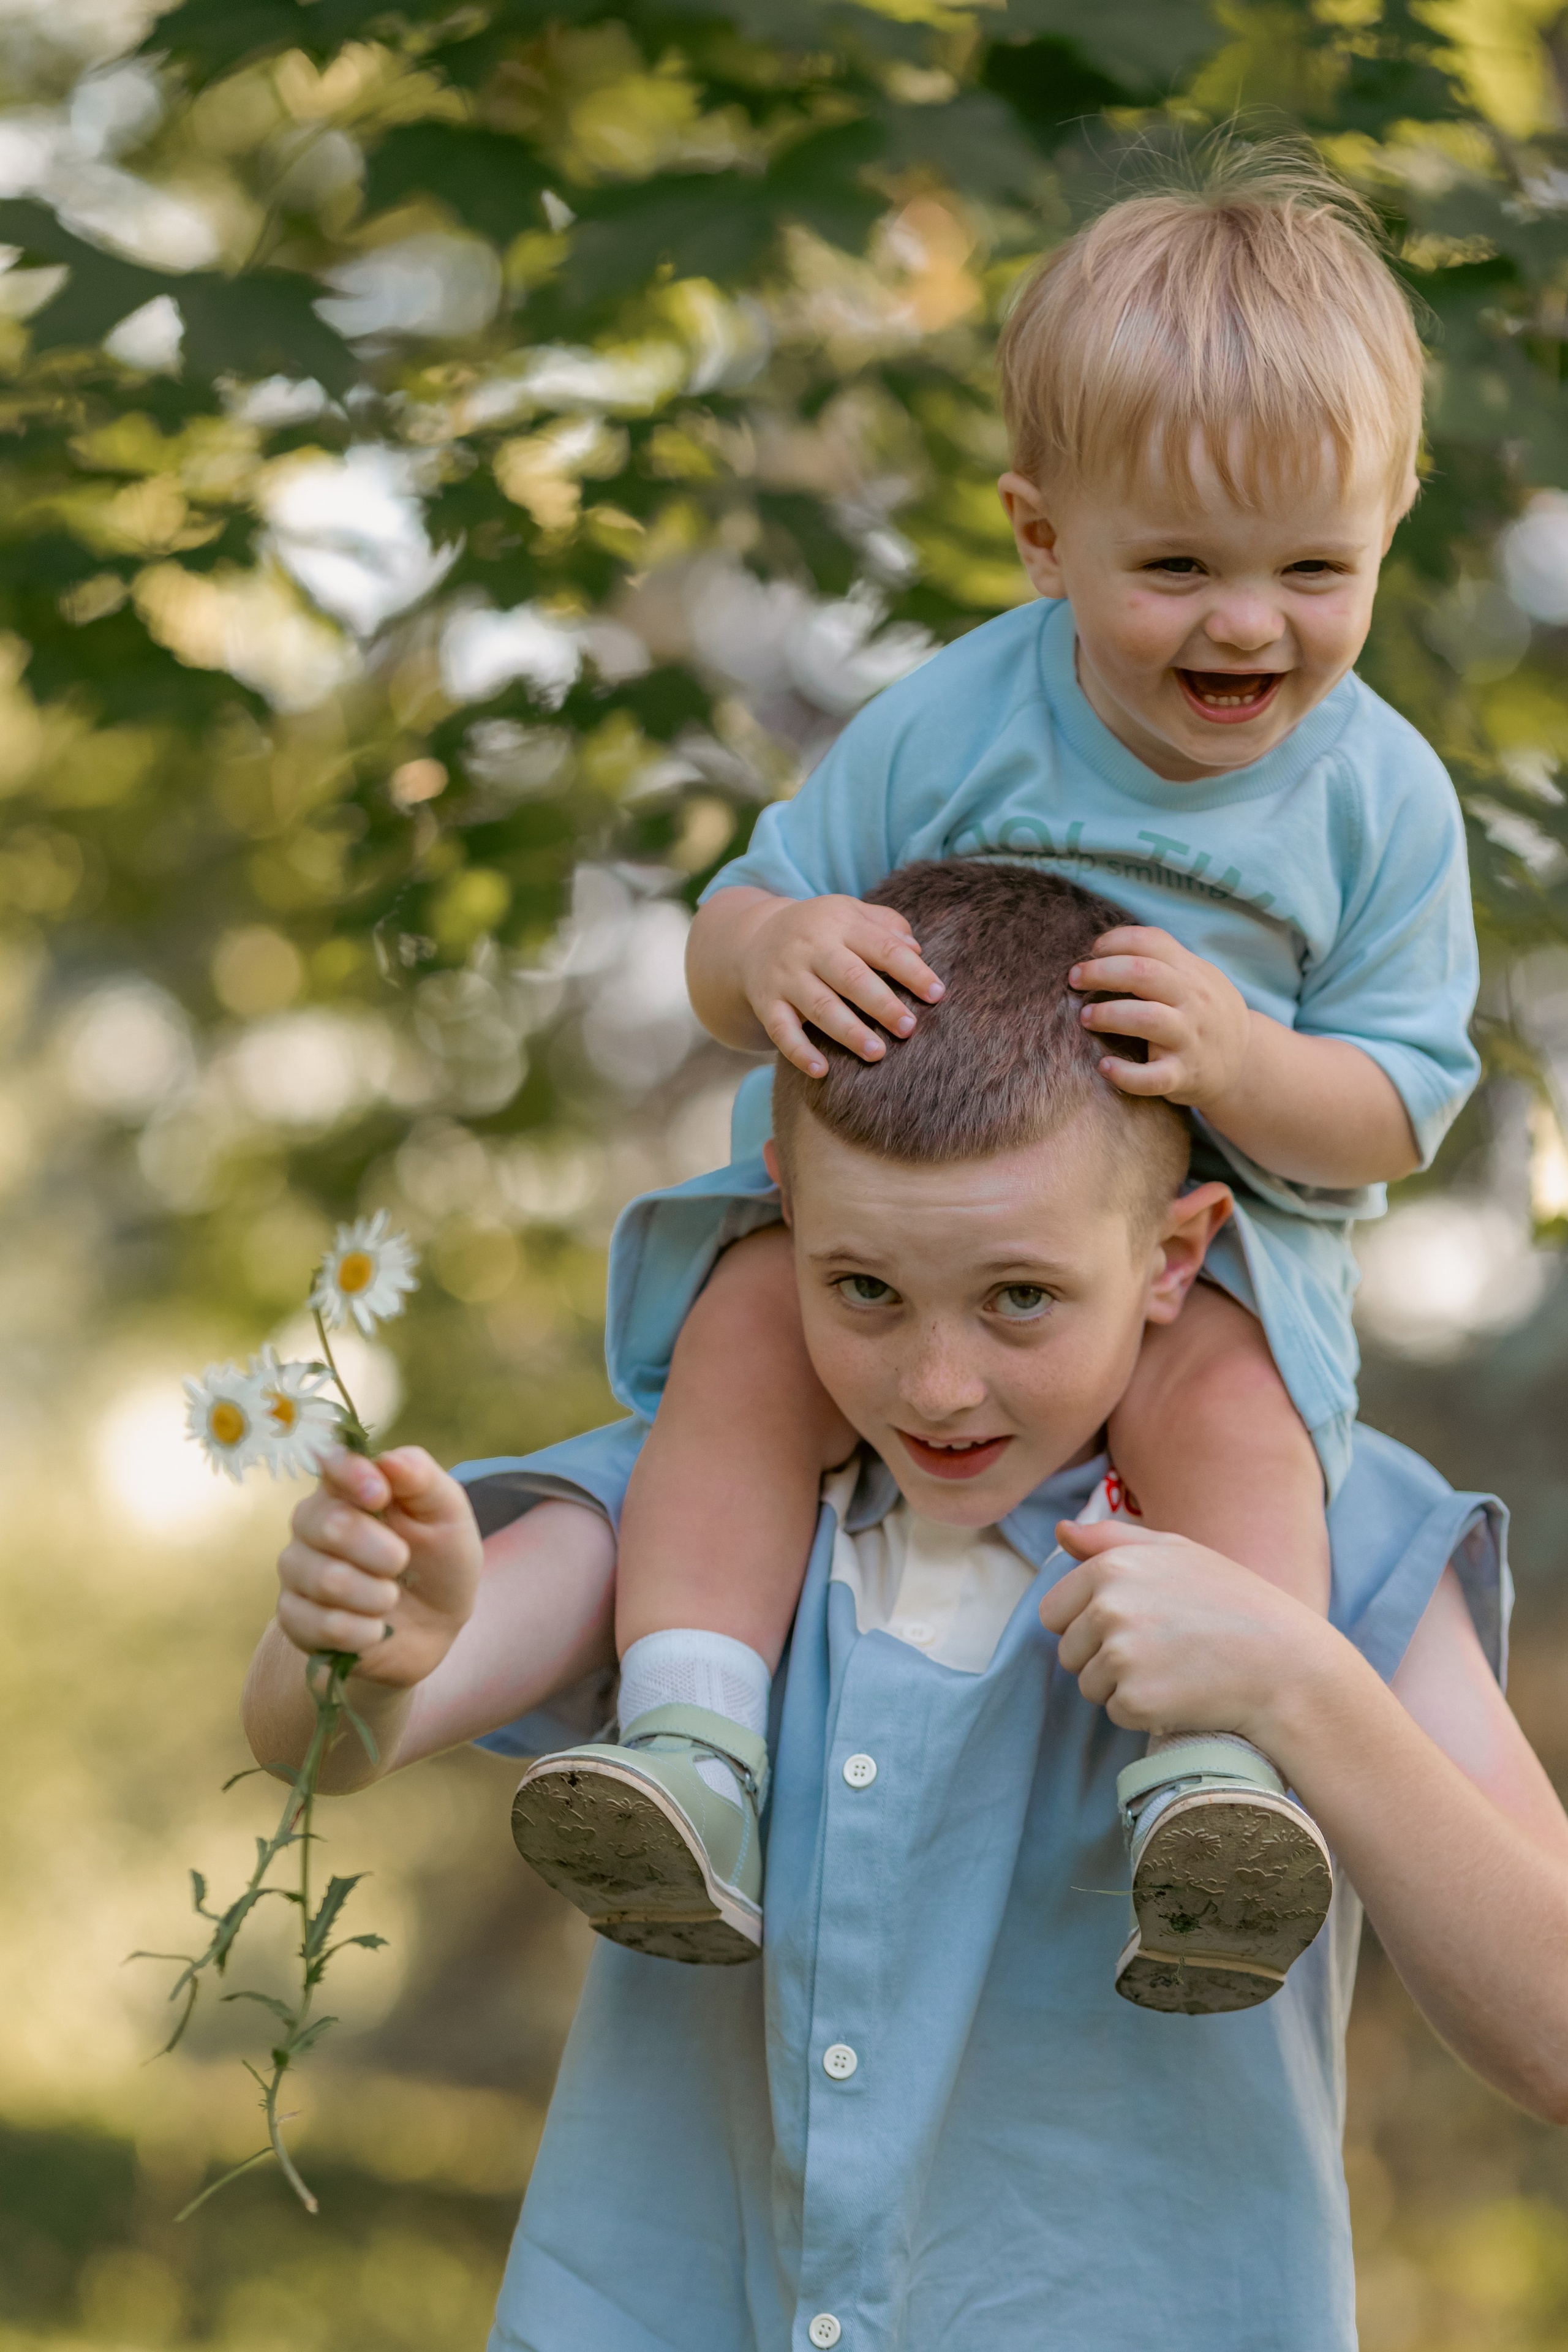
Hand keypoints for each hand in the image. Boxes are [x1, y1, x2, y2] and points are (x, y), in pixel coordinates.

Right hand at [275, 1447, 483, 1687]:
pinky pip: (319, 1624)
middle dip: (381, 1550)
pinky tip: (375, 1629)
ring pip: (326, 1579)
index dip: (352, 1475)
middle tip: (401, 1562)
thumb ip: (423, 1480)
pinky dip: (362, 1632)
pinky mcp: (293, 1617)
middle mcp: (312, 1521)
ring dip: (376, 1596)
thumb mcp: (449, 1516)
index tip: (380, 1495)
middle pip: (329, 1524)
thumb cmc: (440, 1560)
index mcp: (348, 1487)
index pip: (332, 1463)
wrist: (435, 1627)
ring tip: (391, 1597)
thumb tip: (389, 1459)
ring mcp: (298, 1569)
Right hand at [741, 893, 944, 1076]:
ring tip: (877, 1052)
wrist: (752, 938)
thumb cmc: (820, 931)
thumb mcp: (850, 913)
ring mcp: (786, 976)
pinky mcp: (766, 1003)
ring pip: (820, 1006)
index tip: (937, 994)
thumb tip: (917, 950)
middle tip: (909, 1028)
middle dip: (882, 1004)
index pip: (882, 947)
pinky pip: (781, 1031)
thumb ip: (886, 925)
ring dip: (849, 1032)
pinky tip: (822, 1071)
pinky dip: (800, 1052)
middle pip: (851, 977)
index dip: (912, 971)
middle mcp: (811, 948)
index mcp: (840, 924)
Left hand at [1039, 1517, 1323, 1741]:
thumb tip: (1061, 1531)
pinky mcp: (1135, 1699)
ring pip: (1089, 1685)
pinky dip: (1143, 1713)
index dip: (1086, 1624)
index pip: (1053, 1611)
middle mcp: (1108, 1607)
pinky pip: (1116, 1712)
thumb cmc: (1234, 1602)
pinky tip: (1182, 1694)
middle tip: (1161, 1651)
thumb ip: (1112, 1539)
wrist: (1285, 1664)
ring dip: (1122, 1686)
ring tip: (1175, 1670)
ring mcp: (1120, 1654)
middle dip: (1102, 1657)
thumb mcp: (1178, 1551)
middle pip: (1068, 1651)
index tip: (1132, 1626)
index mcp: (1112, 1567)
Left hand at [1069, 926, 1250, 1112]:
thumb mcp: (1196, 977)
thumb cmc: (1204, 1013)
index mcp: (1191, 971)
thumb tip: (1103, 946)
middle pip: (1143, 974)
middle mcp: (1193, 1001)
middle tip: (1074, 979)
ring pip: (1147, 1019)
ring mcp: (1189, 1039)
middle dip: (1101, 972)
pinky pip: (1153, 1077)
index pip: (1150, 941)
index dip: (1115, 941)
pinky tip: (1104, 1067)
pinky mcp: (1184, 1075)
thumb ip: (1160, 959)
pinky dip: (1125, 1074)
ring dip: (1109, 1015)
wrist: (1244, 1063)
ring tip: (1086, 1018)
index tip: (1093, 951)